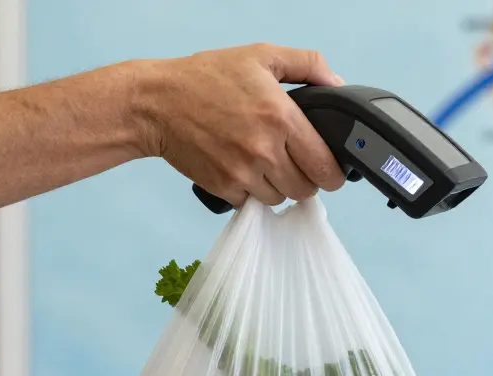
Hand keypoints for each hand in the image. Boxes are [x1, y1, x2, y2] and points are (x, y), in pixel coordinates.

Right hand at [139, 43, 348, 206]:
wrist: (155, 103)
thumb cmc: (206, 77)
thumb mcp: (260, 55)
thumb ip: (307, 64)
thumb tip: (337, 84)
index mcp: (281, 118)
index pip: (326, 167)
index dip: (332, 172)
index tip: (328, 168)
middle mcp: (265, 150)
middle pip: (306, 189)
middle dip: (306, 179)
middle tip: (294, 162)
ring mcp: (243, 172)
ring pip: (280, 198)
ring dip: (278, 186)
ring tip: (264, 162)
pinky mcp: (223, 187)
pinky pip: (251, 202)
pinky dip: (250, 191)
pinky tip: (242, 168)